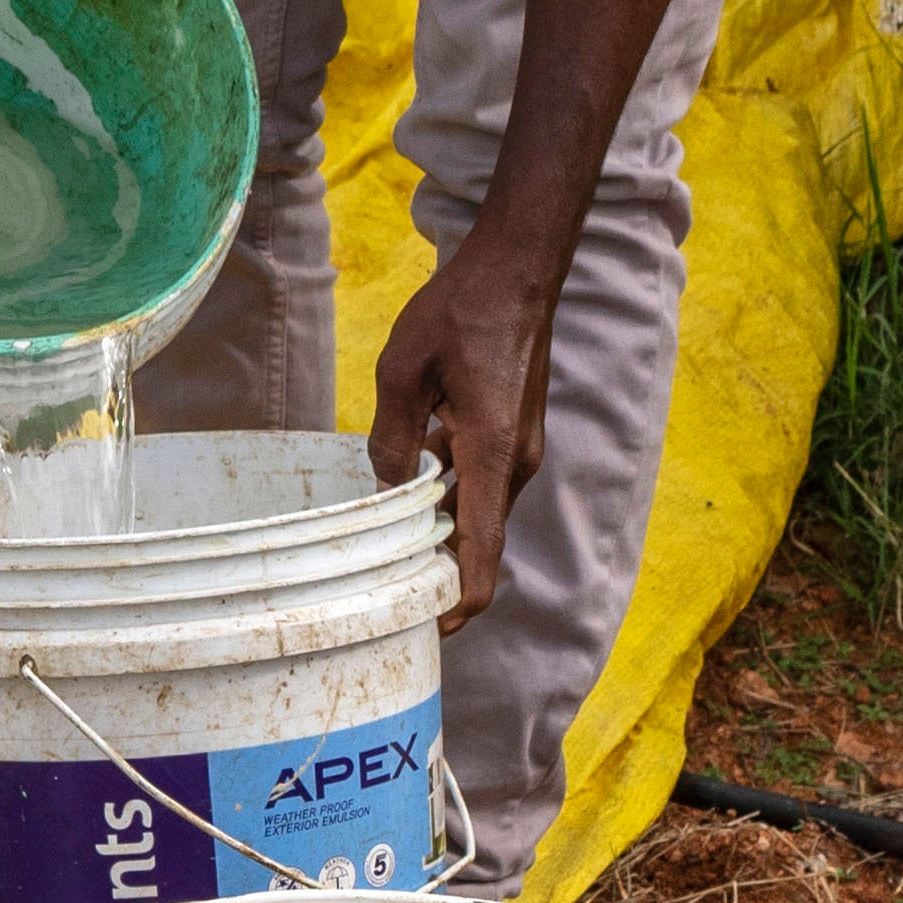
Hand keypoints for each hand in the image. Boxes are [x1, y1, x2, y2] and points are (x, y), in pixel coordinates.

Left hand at [363, 239, 562, 625]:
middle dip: (437, 569)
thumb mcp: (403, 370)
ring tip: (385, 535)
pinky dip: (447, 491)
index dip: (459, 602)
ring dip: (437, 524)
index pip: (483, 553)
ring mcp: (520, 450)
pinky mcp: (514, 434)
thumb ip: (391, 437)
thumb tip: (385, 488)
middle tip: (383, 589)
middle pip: (478, 540)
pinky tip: (408, 470)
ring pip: (476, 508)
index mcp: (493, 455)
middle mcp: (516, 463)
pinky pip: (479, 480)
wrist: (517, 271)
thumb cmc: (461, 312)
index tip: (431, 632)